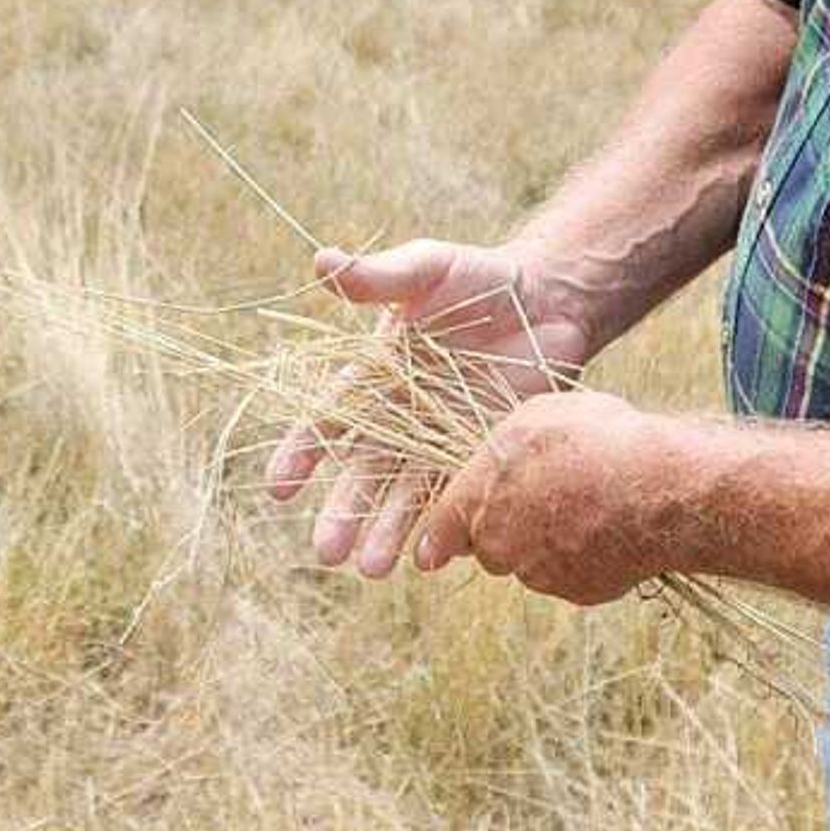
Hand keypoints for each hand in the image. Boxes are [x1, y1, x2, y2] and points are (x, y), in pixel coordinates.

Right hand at [265, 238, 596, 579]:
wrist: (550, 299)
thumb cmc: (479, 277)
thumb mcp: (426, 268)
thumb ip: (379, 277)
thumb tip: (322, 260)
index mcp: (373, 377)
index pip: (327, 422)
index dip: (301, 454)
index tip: (279, 487)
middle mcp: (399, 419)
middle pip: (362, 474)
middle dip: (342, 513)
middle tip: (327, 552)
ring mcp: (440, 441)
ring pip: (405, 496)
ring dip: (387, 532)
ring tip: (372, 570)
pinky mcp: (482, 454)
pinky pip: (459, 497)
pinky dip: (445, 527)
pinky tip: (432, 559)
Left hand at [409, 389, 702, 607]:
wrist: (657, 490)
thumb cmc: (596, 440)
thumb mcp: (538, 416)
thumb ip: (504, 447)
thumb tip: (500, 459)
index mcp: (480, 498)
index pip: (442, 528)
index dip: (436, 540)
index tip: (427, 556)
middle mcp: (500, 544)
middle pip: (489, 545)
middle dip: (505, 529)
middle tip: (544, 496)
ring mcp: (539, 574)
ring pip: (531, 561)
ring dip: (546, 541)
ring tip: (587, 504)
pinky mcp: (577, 592)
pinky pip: (570, 575)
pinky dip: (583, 558)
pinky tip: (610, 527)